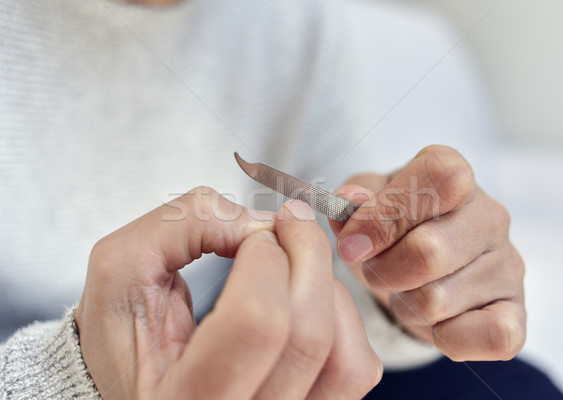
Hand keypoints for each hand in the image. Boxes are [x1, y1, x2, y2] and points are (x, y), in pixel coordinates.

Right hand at [76, 187, 380, 398]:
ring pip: (345, 357)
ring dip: (328, 286)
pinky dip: (343, 317)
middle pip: (309, 336)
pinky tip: (308, 294)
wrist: (134, 375)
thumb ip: (184, 225)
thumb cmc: (123, 331)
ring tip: (296, 261)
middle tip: (291, 220)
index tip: (254, 232)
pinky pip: (356, 369)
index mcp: (179, 399)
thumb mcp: (123, 266)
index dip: (264, 258)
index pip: (256, 322)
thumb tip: (258, 224)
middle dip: (308, 254)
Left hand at [330, 145, 525, 361]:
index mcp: (454, 176)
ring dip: (405, 305)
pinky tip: (437, 323)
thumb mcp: (362, 206)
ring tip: (406, 291)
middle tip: (377, 271)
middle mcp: (490, 216)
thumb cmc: (391, 231)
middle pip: (428, 251)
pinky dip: (449, 337)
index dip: (386, 213)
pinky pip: (492, 336)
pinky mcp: (516, 312)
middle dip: (384, 270)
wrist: (419, 272)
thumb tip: (350, 199)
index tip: (352, 243)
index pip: (440, 177)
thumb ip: (352, 201)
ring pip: (438, 300)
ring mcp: (508, 265)